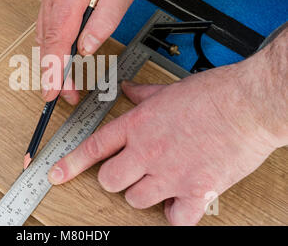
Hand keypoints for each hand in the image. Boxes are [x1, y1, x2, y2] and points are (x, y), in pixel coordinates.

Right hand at [37, 0, 145, 104]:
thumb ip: (104, 21)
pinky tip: (57, 58)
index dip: (53, 70)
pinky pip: (46, 26)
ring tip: (64, 82)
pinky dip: (51, 46)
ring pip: (44, 36)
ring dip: (52, 62)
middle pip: (48, 43)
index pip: (58, 40)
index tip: (51, 92)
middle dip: (53, 74)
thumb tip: (87, 48)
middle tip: (64, 95)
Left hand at [47, 32, 287, 224]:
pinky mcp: (196, 190)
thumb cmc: (213, 93)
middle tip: (129, 171)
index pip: (94, 147)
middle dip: (114, 178)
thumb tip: (128, 89)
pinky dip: (174, 213)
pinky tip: (179, 200)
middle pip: (109, 180)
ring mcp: (170, 174)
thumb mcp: (168, 89)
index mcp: (139, 125)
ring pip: (135, 199)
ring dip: (142, 193)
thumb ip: (142, 93)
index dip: (71, 163)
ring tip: (157, 182)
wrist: (249, 103)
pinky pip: (174, 218)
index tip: (57, 174)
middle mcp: (148, 151)